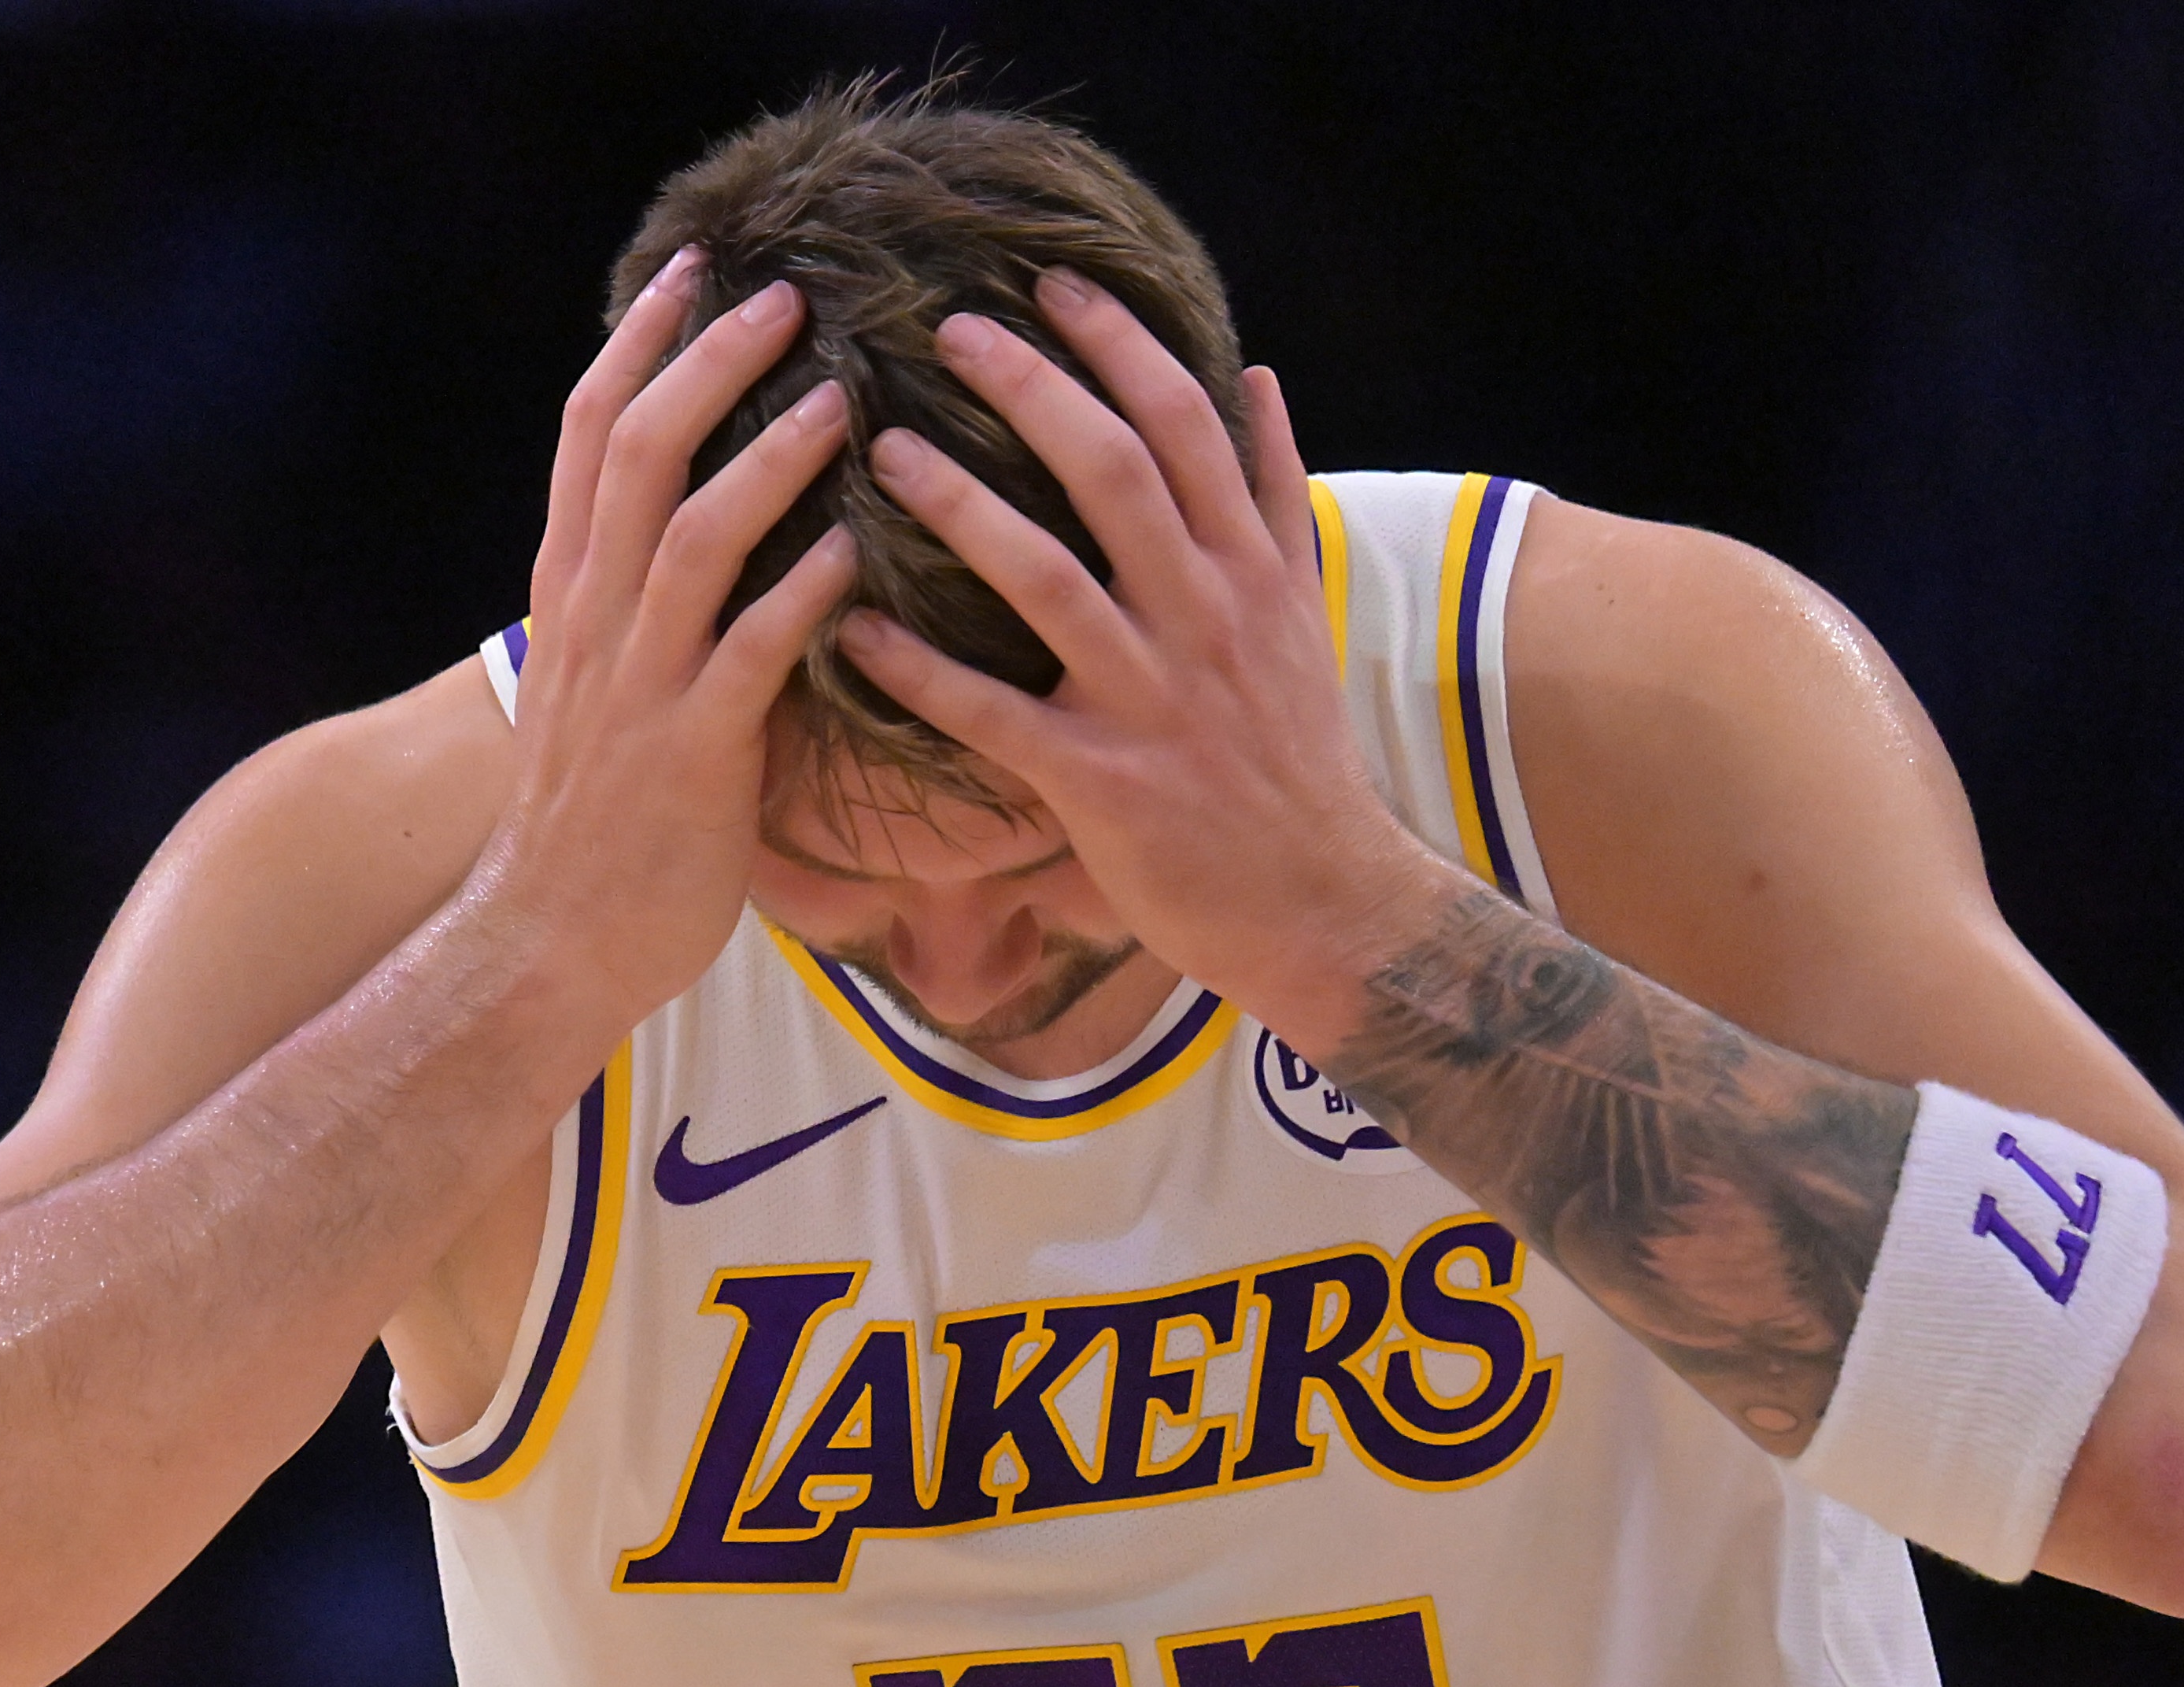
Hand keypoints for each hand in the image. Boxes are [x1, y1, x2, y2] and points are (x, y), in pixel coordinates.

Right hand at [471, 252, 860, 1034]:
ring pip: (696, 534)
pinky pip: (750, 653)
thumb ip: (648, 612)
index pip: (591, 433)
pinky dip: (805, 594)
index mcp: (569, 593)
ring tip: (842, 401)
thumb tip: (722, 540)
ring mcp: (638, 685)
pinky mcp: (690, 754)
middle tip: (786, 296)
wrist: (545, 947)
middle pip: (640, 453)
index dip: (641, 344)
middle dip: (710, 363)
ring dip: (771, 459)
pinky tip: (861, 552)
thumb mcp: (603, 692)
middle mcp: (594, 621)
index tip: (694, 272)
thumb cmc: (594, 828)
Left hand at [830, 274, 1453, 1055]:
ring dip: (961, 507)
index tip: (1052, 283)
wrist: (1328, 905)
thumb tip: (1258, 379)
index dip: (1118, 344)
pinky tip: (855, 632)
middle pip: (1113, 470)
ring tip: (885, 452)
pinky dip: (922, 673)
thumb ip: (1278, 498)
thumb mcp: (1306, 615)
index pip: (1185, 423)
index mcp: (1249, 568)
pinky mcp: (1103, 785)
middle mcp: (1205, 618)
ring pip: (1047, 577)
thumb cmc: (1298, 762)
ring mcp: (1152, 700)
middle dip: (1030, 389)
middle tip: (947, 329)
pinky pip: (995, 717)